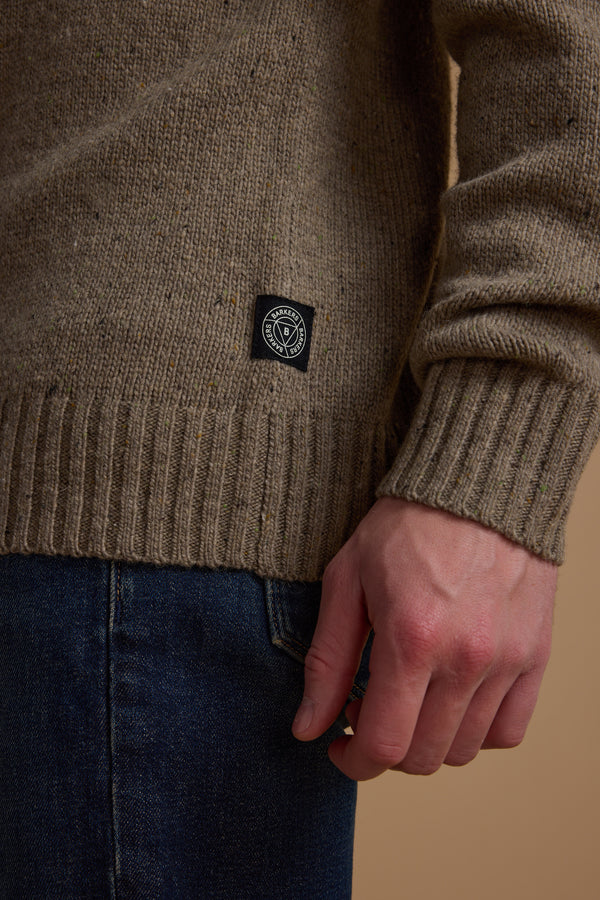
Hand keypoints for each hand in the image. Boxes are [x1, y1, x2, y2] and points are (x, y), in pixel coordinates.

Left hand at [292, 497, 556, 779]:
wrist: (475, 485)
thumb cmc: (405, 526)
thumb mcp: (347, 581)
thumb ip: (327, 660)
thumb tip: (307, 728)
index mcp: (411, 639)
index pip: (384, 745)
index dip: (353, 760)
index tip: (339, 745)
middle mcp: (466, 659)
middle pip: (424, 757)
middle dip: (385, 750)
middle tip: (367, 711)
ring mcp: (507, 660)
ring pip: (464, 749)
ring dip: (427, 739)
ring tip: (409, 698)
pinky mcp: (534, 655)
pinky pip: (509, 730)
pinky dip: (476, 731)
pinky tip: (451, 700)